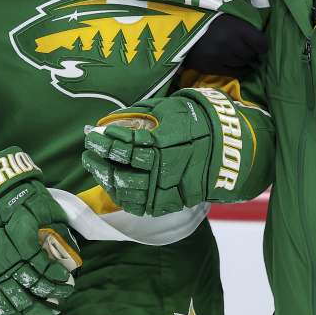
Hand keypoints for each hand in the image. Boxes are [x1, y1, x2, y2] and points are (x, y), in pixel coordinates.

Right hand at [0, 147, 82, 314]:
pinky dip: (0, 312)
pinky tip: (13, 313)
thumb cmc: (9, 192)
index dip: (58, 280)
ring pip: (8, 303)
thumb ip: (56, 224)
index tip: (69, 281)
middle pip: (28, 293)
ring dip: (29, 311)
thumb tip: (71, 247)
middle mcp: (2, 262)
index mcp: (21, 244)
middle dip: (48, 301)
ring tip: (44, 311)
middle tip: (60, 302)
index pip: (43, 271)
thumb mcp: (40, 201)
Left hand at [82, 95, 213, 216]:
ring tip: (94, 165)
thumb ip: (140, 115)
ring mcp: (165, 190)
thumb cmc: (196, 123)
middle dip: (100, 159)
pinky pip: (138, 205)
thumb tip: (109, 121)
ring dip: (105, 177)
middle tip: (88, 149)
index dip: (106, 141)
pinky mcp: (168, 203)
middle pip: (122, 169)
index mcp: (164, 145)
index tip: (92, 134)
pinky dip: (120, 195)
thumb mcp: (169, 109)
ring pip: (126, 189)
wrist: (227, 151)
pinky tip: (110, 183)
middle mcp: (163, 170)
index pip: (126, 146)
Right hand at [182, 14, 267, 77]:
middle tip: (248, 50)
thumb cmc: (206, 18)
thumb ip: (242, 24)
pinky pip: (233, 73)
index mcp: (235, 27)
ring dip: (244, 61)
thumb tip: (258, 35)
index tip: (260, 46)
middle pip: (251, 54)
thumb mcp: (226, 14)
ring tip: (240, 56)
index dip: (262, 46)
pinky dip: (239, 71)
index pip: (260, 42)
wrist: (178, 28)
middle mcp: (230, 43)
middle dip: (251, 53)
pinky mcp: (212, 67)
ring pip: (243, 64)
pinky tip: (239, 67)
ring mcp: (221, 57)